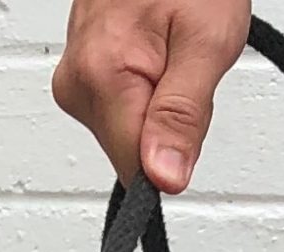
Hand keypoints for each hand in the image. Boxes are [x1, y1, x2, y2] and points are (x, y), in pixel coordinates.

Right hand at [52, 0, 250, 193]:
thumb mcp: (207, 42)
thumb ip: (183, 116)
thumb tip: (163, 178)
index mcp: (100, 77)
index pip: (135, 170)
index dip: (170, 155)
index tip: (187, 116)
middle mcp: (77, 82)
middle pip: (130, 148)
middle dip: (167, 122)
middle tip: (183, 64)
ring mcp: (75, 77)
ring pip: (127, 128)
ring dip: (158, 100)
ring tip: (169, 47)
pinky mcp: (81, 73)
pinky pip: (120, 104)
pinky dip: (147, 85)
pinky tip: (155, 48)